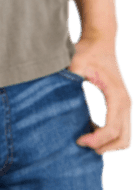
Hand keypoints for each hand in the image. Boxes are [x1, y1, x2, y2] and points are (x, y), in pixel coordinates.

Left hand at [68, 35, 132, 154]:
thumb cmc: (90, 52)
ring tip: (87, 136)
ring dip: (107, 144)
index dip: (96, 140)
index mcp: (117, 96)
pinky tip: (89, 126)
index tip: (79, 140)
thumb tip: (63, 93)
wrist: (101, 42)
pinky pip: (120, 130)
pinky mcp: (121, 107)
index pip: (111, 129)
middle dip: (104, 148)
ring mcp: (125, 106)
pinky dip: (108, 136)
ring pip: (124, 138)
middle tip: (83, 143)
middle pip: (123, 140)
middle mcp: (125, 104)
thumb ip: (73, 77)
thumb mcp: (79, 62)